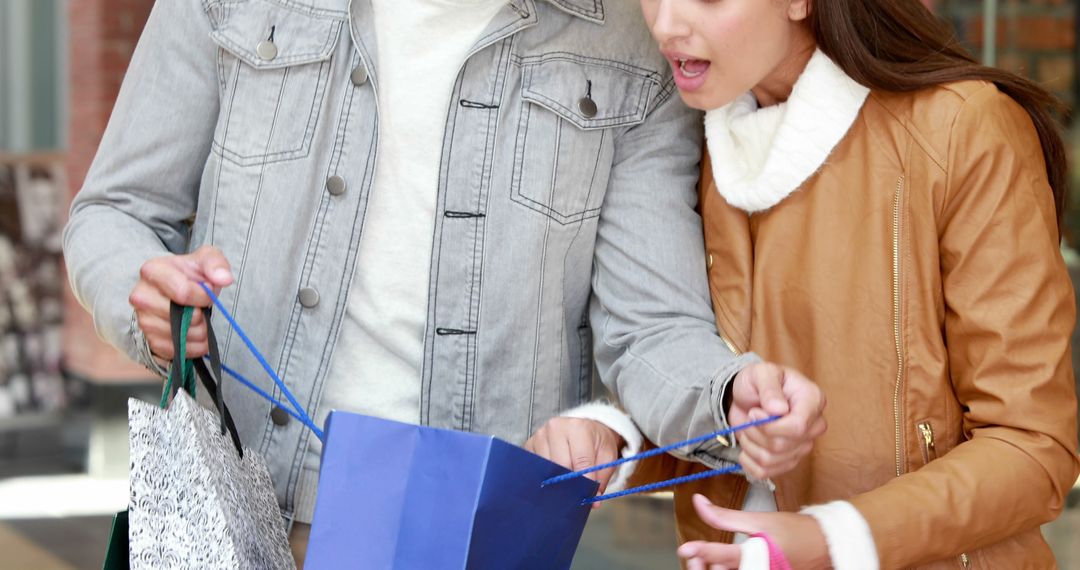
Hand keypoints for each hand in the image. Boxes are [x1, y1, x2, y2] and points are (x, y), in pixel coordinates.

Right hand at [128, 245, 233, 359]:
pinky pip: (177, 351)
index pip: (182, 292)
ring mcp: (143, 320)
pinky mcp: (150, 341)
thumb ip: (216, 264)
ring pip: (180, 336)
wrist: (178, 292)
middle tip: (201, 307)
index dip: (203, 296)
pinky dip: (194, 347)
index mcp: (152, 271)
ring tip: (199, 319)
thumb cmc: (191, 275)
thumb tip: (224, 278)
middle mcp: (141, 296)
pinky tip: (197, 334)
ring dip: (200, 331)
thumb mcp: (206, 260)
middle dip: (201, 314)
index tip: (208, 291)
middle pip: (181, 317)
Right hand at [525, 417, 623, 505]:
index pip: (581, 460)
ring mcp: (540, 436)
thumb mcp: (607, 456)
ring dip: (555, 480)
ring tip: (565, 484)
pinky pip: (534, 468)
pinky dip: (544, 477)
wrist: (585, 428)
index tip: (587, 495)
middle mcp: (556, 428)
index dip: (585, 480)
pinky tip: (552, 478)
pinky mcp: (529, 445)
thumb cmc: (595, 442)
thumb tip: (593, 500)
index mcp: (578, 427)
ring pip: (546, 469)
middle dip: (570, 483)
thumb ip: (602, 477)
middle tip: (576, 494)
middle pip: (561, 465)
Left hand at [679, 494, 828, 569]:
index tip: (686, 549)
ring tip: (708, 560)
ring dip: (715, 569)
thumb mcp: (759, 519)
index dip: (701, 552)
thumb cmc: (794, 531)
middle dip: (704, 566)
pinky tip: (724, 565)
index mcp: (758, 554)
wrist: (824, 546)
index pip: (723, 556)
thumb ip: (726, 516)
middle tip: (693, 557)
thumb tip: (699, 503)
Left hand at [729, 363, 825, 478]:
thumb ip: (770, 388)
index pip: (798, 426)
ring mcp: (802, 446)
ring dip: (749, 444)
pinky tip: (747, 445)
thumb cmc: (759, 381)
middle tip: (750, 415)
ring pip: (771, 460)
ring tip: (749, 427)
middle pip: (782, 445)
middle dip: (755, 432)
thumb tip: (778, 409)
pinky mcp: (788, 460)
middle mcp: (813, 426)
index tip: (754, 412)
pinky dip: (748, 461)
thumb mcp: (761, 373)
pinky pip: (765, 472)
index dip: (770, 425)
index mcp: (813, 400)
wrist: (749, 394)